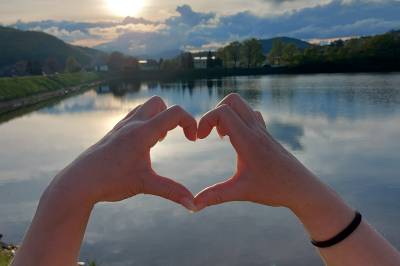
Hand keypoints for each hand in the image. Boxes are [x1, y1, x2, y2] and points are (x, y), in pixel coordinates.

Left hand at [50, 96, 196, 209]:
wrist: (79, 182)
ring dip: (158, 118)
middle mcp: (132, 124)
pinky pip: (135, 116)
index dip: (190, 122)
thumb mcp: (145, 185)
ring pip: (146, 107)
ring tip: (159, 141)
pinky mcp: (114, 132)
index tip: (193, 140)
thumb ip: (172, 192)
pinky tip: (144, 144)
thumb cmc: (110, 182)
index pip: (174, 113)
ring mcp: (121, 126)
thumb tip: (193, 205)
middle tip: (174, 137)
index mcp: (142, 133)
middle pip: (160, 103)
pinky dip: (146, 123)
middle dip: (174, 117)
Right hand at [194, 93, 317, 210]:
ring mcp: (262, 130)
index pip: (222, 112)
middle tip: (210, 134)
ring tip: (222, 137)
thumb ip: (215, 196)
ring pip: (242, 105)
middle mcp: (255, 130)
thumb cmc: (274, 189)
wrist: (301, 188)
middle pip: (232, 100)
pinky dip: (237, 119)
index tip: (200, 139)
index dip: (205, 120)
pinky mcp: (266, 134)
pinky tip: (235, 139)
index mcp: (248, 140)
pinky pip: (250, 114)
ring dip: (226, 114)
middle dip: (214, 112)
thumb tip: (193, 205)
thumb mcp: (241, 192)